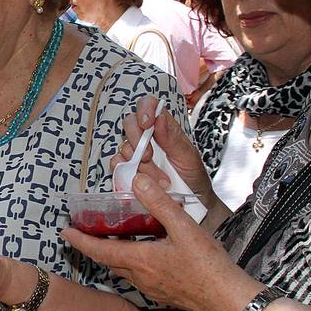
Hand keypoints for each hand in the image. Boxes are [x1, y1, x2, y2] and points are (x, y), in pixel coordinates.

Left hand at [61, 175, 255, 310]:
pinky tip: (143, 254)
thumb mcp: (184, 227)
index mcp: (140, 260)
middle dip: (93, 246)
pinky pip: (137, 276)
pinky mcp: (163, 293)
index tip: (65, 232)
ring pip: (122, 269)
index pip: (100, 249)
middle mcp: (140, 276)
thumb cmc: (208, 267)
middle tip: (84, 232)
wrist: (228, 300)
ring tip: (111, 238)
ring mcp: (151, 287)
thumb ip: (159, 203)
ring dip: (113, 254)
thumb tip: (136, 182)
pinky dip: (131, 263)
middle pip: (108, 260)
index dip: (80, 240)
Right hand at [112, 95, 219, 213]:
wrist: (192, 205)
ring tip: (160, 180)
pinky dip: (127, 173)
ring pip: (123, 147)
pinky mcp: (127, 170)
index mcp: (163, 127)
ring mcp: (135, 154)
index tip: (147, 123)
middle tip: (149, 156)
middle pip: (129, 122)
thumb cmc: (193, 178)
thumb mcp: (188, 156)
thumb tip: (159, 117)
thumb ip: (173, 137)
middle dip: (137, 138)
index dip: (144, 109)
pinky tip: (142, 182)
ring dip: (139, 164)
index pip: (148, 105)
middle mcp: (146, 137)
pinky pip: (117, 165)